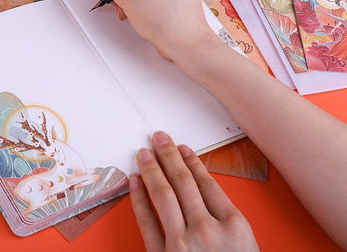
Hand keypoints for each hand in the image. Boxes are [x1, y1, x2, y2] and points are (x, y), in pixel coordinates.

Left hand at [129, 131, 258, 251]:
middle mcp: (208, 230)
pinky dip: (138, 198)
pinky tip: (134, 181)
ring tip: (144, 152)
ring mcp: (182, 244)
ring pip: (164, 194)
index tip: (182, 148)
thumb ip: (225, 219)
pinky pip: (147, 220)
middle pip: (183, 181)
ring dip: (152, 168)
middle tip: (159, 138)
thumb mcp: (244, 246)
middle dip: (169, 155)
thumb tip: (200, 187)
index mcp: (234, 225)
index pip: (207, 182)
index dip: (191, 161)